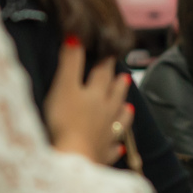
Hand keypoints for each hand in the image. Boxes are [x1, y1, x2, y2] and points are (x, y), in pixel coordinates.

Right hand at [45, 37, 131, 164]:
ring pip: (118, 121)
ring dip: (123, 113)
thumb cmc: (65, 121)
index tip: (111, 52)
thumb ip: (70, 62)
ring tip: (129, 107)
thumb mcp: (63, 86)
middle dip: (117, 85)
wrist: (74, 159)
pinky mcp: (102, 156)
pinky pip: (111, 149)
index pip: (102, 74)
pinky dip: (116, 146)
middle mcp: (105, 113)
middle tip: (125, 77)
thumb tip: (76, 34)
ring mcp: (106, 136)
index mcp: (95, 95)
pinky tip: (119, 147)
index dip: (105, 62)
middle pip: (113, 96)